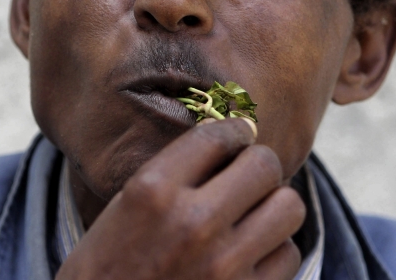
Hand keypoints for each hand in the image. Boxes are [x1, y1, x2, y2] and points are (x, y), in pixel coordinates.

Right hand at [56, 118, 305, 279]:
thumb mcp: (122, 209)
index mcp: (152, 191)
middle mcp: (192, 223)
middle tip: (249, 178)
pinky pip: (289, 254)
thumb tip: (227, 142)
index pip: (217, 136)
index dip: (235, 131)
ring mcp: (224, 265)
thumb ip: (172, 174)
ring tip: (253, 217)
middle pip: (264, 165)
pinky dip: (274, 252)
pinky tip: (250, 255)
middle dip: (259, 167)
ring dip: (273, 209)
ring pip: (288, 207)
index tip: (240, 136)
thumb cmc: (106, 270)